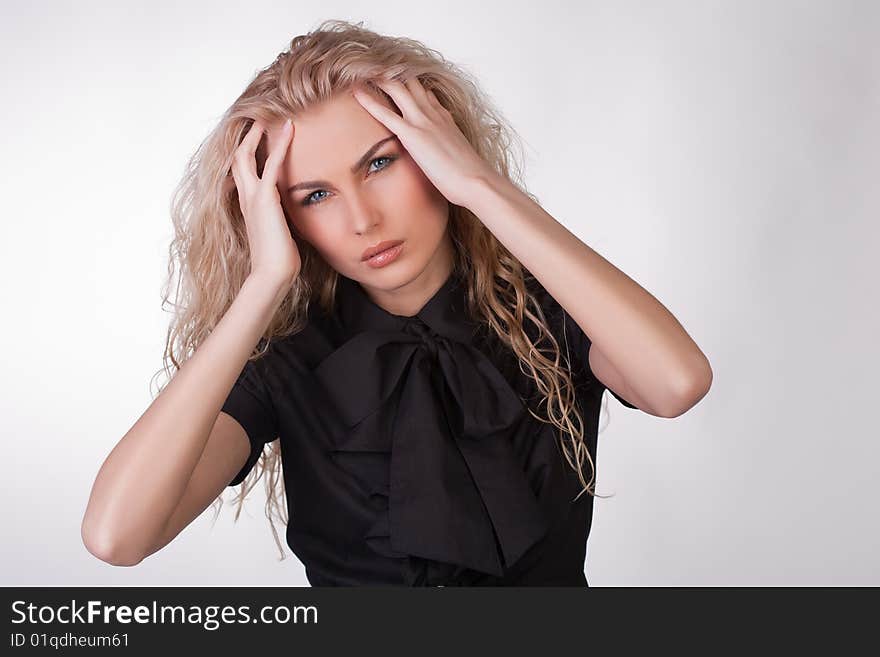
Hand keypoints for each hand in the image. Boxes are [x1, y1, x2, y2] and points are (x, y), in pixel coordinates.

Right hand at [228, 118, 300, 285]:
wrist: (272, 273)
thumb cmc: (279, 259)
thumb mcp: (280, 232)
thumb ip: (281, 219)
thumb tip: (291, 217)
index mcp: (248, 205)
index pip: (243, 172)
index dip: (246, 153)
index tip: (255, 138)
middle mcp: (246, 197)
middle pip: (237, 158)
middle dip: (244, 137)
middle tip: (254, 117)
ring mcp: (252, 196)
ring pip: (246, 155)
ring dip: (255, 133)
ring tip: (265, 114)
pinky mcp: (265, 197)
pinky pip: (272, 163)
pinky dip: (280, 143)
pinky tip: (289, 127)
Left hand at [351, 78, 497, 208]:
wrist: (477, 182)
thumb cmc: (471, 177)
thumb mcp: (458, 156)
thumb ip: (448, 148)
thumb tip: (443, 152)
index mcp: (444, 118)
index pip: (423, 91)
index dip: (407, 81)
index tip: (393, 73)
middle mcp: (433, 113)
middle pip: (409, 81)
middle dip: (390, 71)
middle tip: (371, 63)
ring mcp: (423, 122)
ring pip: (397, 88)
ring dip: (378, 76)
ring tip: (359, 67)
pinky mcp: (413, 135)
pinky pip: (385, 113)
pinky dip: (369, 100)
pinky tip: (355, 90)